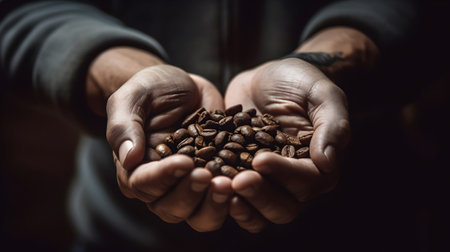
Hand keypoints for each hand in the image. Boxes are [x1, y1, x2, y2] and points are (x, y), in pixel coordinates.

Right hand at [86, 47, 232, 230]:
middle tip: (208, 175)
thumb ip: (124, 125)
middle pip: (172, 208)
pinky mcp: (217, 181)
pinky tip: (248, 183)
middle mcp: (163, 186)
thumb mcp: (133, 98)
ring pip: (200, 215)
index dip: (164, 177)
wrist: (184, 87)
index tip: (185, 162)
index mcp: (136, 169)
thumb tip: (128, 157)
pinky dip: (236, 199)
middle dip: (191, 194)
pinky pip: (226, 202)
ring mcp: (191, 187)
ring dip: (214, 205)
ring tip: (229, 184)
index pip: (144, 184)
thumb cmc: (152, 90)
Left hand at [224, 58, 350, 232]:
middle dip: (259, 197)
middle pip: (282, 209)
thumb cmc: (301, 82)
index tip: (259, 160)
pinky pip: (233, 198)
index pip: (306, 182)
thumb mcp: (322, 94)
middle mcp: (293, 182)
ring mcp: (265, 183)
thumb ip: (332, 125)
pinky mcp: (240, 176)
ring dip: (240, 205)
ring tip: (219, 188)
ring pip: (258, 213)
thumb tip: (327, 162)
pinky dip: (220, 197)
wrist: (268, 78)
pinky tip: (204, 181)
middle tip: (236, 181)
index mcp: (318, 166)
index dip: (283, 175)